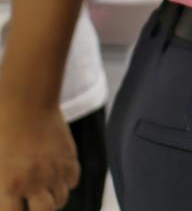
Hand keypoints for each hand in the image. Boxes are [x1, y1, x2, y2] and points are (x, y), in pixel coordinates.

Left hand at [0, 96, 78, 210]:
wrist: (25, 103)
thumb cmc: (2, 128)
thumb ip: (2, 181)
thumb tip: (9, 190)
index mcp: (9, 185)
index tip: (16, 205)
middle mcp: (35, 182)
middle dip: (38, 210)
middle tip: (32, 203)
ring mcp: (55, 170)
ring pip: (61, 199)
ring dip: (52, 198)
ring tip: (43, 190)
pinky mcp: (69, 157)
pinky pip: (73, 180)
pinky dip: (65, 182)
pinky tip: (54, 174)